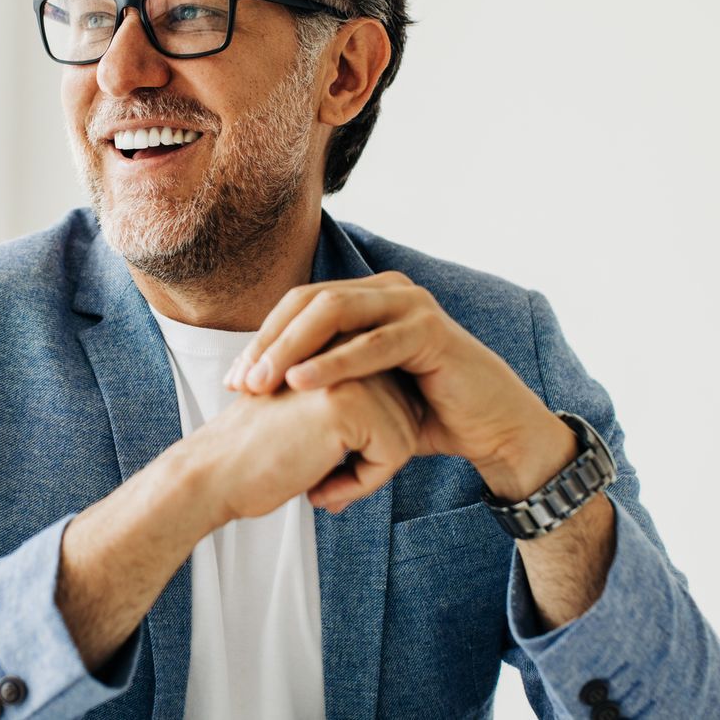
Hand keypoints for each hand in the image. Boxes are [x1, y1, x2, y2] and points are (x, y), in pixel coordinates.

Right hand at [181, 369, 424, 520]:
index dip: (371, 441)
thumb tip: (418, 414)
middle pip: (407, 414)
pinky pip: (394, 454)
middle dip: (375, 457)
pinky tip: (320, 490)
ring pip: (406, 435)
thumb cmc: (261, 452)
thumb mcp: (315, 412)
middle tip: (322, 477)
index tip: (327, 461)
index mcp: (334, 345)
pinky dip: (364, 484)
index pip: (396, 397)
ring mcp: (346, 370)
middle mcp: (343, 348)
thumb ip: (359, 400)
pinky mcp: (348, 401)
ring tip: (319, 481)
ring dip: (369, 473)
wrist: (214, 474)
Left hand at [223, 271, 569, 497]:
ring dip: (291, 348)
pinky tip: (302, 382)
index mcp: (366, 298)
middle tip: (239, 382)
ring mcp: (409, 304)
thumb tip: (257, 389)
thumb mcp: (360, 391)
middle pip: (308, 303)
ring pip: (333, 313)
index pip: (297, 306)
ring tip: (261, 382)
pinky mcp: (430, 329)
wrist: (487, 429)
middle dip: (268, 343)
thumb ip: (319, 378)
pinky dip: (334, 362)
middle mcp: (386, 291)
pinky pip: (373, 342)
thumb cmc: (422, 413)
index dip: (261, 340)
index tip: (232, 382)